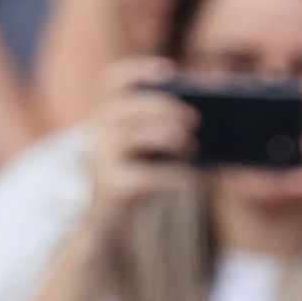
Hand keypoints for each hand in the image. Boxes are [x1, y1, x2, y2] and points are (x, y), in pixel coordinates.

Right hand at [85, 55, 198, 254]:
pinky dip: (176, 176)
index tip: (170, 71)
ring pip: (133, 136)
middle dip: (161, 107)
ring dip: (166, 136)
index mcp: (106, 118)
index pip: (112, 81)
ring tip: (192, 145)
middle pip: (127, 107)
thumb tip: (203, 122)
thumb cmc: (136, 184)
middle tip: (194, 117)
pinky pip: (147, 176)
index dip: (138, 71)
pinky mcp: (112, 189)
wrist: (107, 230)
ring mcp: (102, 161)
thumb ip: (166, 132)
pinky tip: (198, 181)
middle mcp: (98, 134)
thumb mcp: (150, 153)